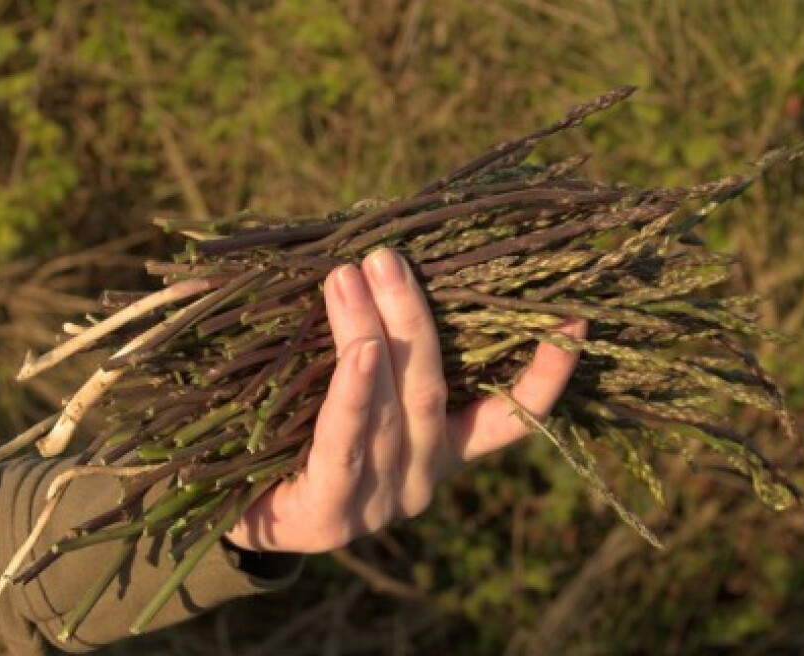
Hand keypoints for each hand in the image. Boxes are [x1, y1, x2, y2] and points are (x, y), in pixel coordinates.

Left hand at [225, 248, 583, 552]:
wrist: (226, 517)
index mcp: (438, 450)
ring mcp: (379, 501)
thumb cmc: (291, 436)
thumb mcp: (344, 390)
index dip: (545, 376)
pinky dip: (355, 394)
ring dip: (372, 333)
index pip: (508, 420)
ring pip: (389, 407)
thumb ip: (372, 338)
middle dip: (417, 317)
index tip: (577, 320)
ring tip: (350, 275)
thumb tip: (365, 253)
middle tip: (389, 256)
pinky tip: (360, 351)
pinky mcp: (331, 514)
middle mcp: (419, 477)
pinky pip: (345, 444)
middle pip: (432, 390)